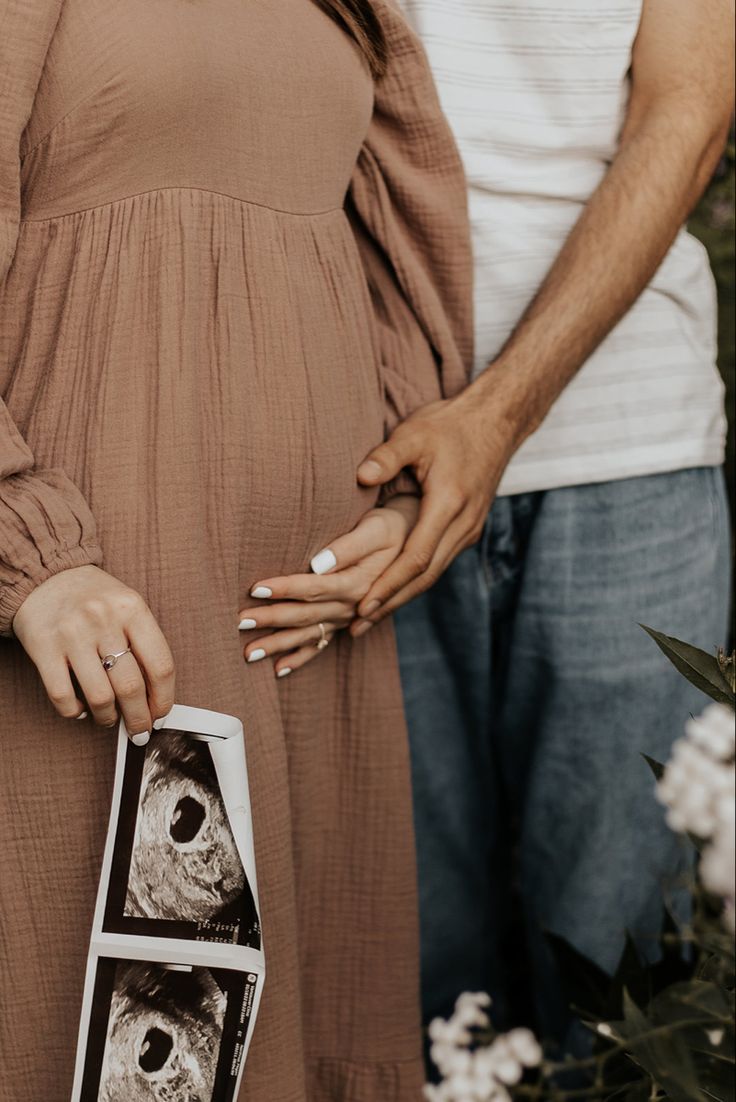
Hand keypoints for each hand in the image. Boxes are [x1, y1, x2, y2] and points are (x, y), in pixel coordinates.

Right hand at [13, 564, 174, 742]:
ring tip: (109, 719)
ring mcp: (72, 634)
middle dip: (139, 718)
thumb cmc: (94, 597)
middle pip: (131, 687)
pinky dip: (75, 711)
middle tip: (140, 730)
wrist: (46, 576)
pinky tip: (81, 709)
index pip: (161, 665)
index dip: (164, 698)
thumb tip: (156, 696)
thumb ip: (143, 642)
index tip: (160, 713)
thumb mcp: (127, 605)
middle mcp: (104, 620)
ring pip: (100, 696)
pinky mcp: (43, 648)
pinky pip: (63, 696)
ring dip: (108, 718)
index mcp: (132, 608)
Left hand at [238, 496, 419, 675]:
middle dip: (270, 620)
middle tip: (237, 622)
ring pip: (308, 635)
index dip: (285, 588)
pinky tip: (278, 669)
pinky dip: (300, 659)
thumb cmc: (393, 526)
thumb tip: (316, 564)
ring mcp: (349, 617)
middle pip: (304, 615)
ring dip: (277, 645)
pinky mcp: (348, 621)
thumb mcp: (376, 529)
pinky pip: (322, 646)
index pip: (314, 587)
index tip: (255, 588)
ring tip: (247, 654)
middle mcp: (353, 606)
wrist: (418, 542)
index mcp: (358, 583)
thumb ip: (347, 547)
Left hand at [354, 388, 517, 620]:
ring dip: (401, 597)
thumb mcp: (414, 434)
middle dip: (390, 603)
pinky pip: (439, 562)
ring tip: (369, 619)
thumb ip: (386, 457)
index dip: (389, 584)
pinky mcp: (468, 528)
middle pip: (424, 576)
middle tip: (356, 628)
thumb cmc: (450, 425)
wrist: (496, 421)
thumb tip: (359, 477)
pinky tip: (394, 592)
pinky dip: (414, 581)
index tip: (362, 605)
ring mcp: (469, 529)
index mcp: (449, 503)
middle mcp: (463, 523)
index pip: (416, 557)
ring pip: (433, 573)